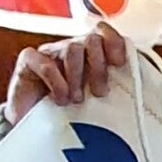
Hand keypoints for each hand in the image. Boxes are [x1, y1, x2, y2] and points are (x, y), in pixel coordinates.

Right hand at [3, 29, 125, 124]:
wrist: (31, 128)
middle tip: (99, 92)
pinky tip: (59, 99)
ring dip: (77, 77)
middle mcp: (68, 49)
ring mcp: (48, 53)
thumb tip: (133, 84)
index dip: (114, 43)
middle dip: (99, 67)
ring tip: (75, 99)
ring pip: (72, 49)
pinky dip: (57, 83)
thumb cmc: (64, 113)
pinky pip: (47, 64)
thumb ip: (108, 86)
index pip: (103, 33)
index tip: (119, 63)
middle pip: (91, 40)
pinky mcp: (28, 61)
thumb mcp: (93, 99)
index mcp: (87, 53)